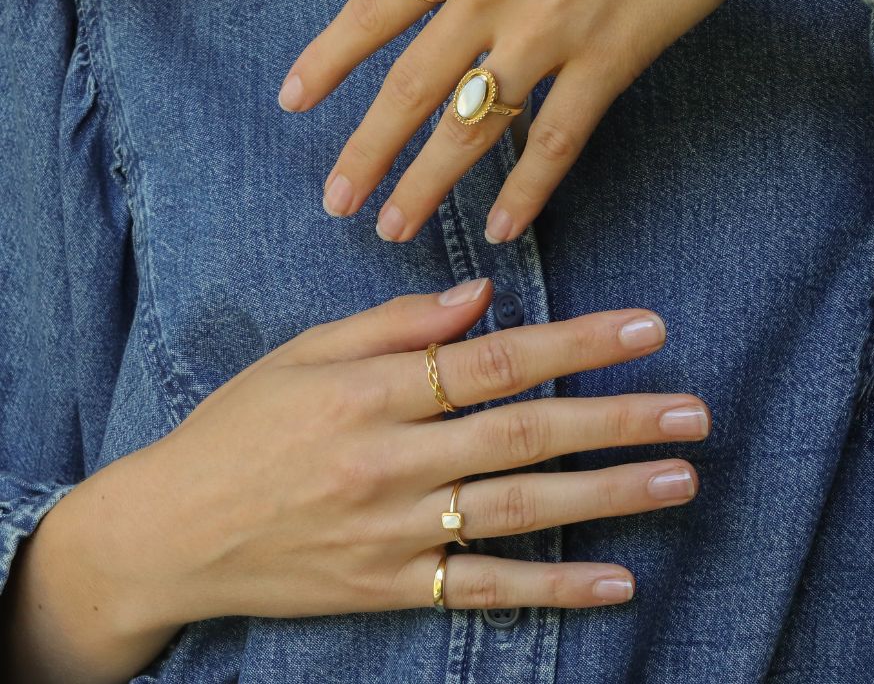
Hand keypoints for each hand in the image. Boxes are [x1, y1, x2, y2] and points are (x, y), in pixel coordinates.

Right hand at [84, 279, 707, 632]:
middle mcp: (390, 461)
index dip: (579, 342)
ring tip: (679, 480)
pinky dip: (551, 589)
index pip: (497, 359)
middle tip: (693, 412)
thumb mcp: (303, 353)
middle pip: (525, 434)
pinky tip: (617, 582)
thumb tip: (482, 294)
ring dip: (606, 496)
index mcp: (370, 390)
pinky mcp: (389, 588)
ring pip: (519, 511)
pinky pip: (481, 589)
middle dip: (616, 419)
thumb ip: (394, 323)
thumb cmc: (239, 426)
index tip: (649, 328)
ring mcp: (393, 531)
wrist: (168, 533)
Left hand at [278, 0, 865, 242]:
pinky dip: (528, 187)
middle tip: (335, 201)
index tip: (294, 101)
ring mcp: (550, 31)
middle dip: (367, 149)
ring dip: (427, 183)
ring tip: (393, 228)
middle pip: (411, 85)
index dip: (330, 57)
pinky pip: (557, 138)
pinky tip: (503, 226)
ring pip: (471, 124)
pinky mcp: (611, 59)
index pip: (377, 6)